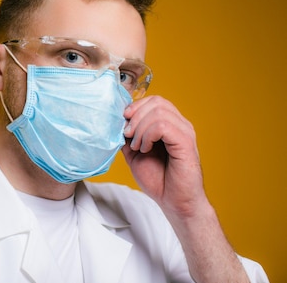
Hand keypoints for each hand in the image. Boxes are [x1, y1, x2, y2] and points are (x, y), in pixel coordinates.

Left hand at [121, 95, 206, 216]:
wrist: (174, 202)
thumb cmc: (158, 179)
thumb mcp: (134, 153)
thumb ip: (129, 136)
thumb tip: (117, 121)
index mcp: (171, 124)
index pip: (154, 100)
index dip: (135, 107)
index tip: (124, 122)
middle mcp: (180, 125)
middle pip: (156, 101)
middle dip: (135, 116)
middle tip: (128, 136)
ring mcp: (185, 133)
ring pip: (159, 111)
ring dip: (140, 128)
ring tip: (138, 146)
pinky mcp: (186, 143)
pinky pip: (163, 126)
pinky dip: (148, 136)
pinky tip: (145, 149)